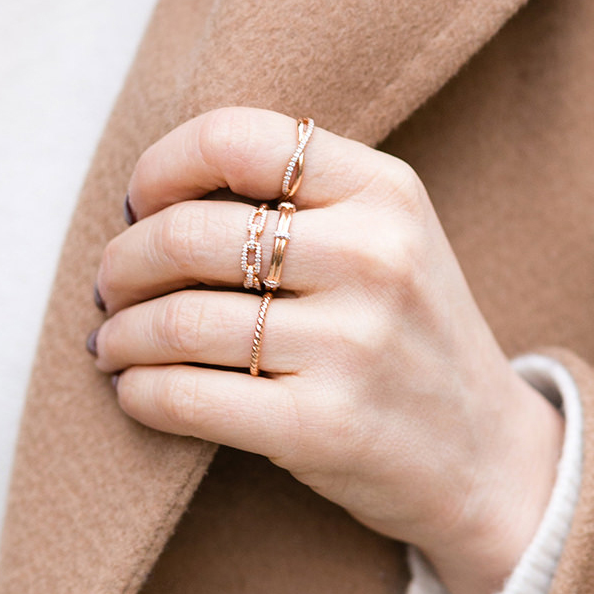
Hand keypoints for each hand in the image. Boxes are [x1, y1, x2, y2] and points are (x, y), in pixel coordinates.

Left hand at [91, 107, 563, 593]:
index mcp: (382, 190)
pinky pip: (184, 397)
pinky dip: (137, 393)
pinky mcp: (323, 425)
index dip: (158, 169)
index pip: (234, 139)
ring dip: (118, 336)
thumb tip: (145, 209)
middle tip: (109, 290)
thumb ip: (292, 203)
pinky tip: (133, 391)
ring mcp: (353, 344)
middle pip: (186, 235)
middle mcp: (374, 256)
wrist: (483, 455)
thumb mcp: (383, 238)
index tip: (136, 208)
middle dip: (120, 265)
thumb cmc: (405, 335)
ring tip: (110, 346)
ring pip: (175, 321)